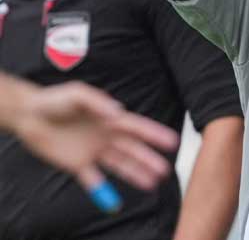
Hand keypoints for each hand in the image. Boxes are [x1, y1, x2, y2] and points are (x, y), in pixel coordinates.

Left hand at [15, 81, 178, 191]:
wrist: (29, 115)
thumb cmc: (55, 100)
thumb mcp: (78, 94)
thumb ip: (99, 102)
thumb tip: (118, 113)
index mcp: (110, 119)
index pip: (137, 128)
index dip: (155, 134)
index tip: (172, 141)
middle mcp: (106, 136)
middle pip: (132, 150)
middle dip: (149, 159)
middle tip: (165, 170)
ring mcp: (93, 151)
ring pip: (119, 165)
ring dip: (135, 174)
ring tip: (151, 184)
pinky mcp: (77, 164)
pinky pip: (93, 180)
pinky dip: (103, 191)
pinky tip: (115, 200)